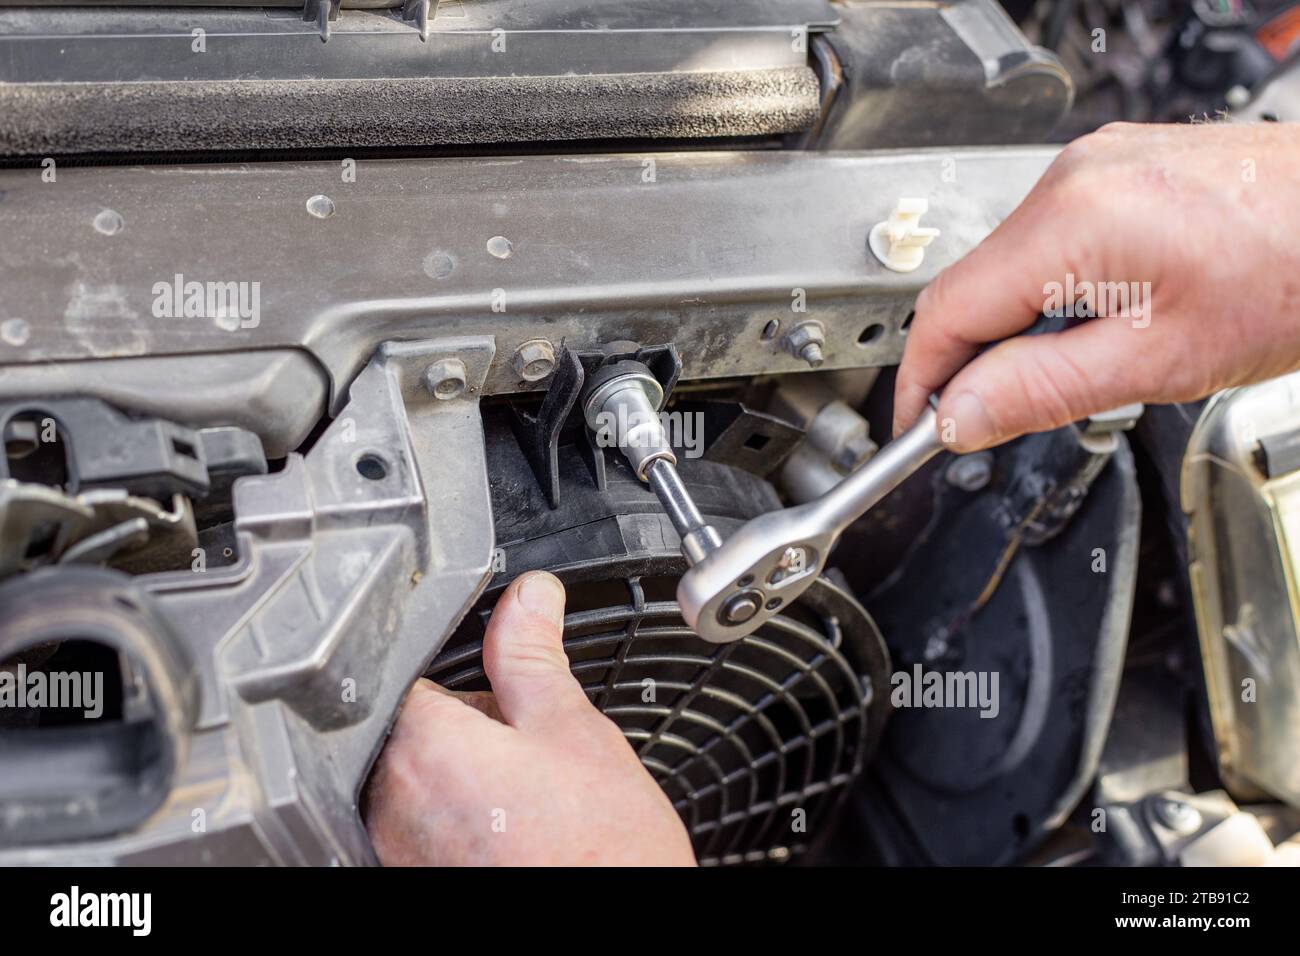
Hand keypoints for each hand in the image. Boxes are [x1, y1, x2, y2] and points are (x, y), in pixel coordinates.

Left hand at [364, 570, 696, 865]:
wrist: (615, 936)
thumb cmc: (599, 851)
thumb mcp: (572, 728)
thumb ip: (532, 654)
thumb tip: (528, 598)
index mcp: (422, 745)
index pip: (419, 675)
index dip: (475, 678)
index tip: (512, 694)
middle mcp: (392, 803)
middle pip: (419, 730)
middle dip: (475, 729)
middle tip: (539, 753)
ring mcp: (400, 850)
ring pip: (427, 783)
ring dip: (472, 778)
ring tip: (535, 800)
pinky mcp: (417, 878)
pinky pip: (432, 831)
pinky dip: (469, 824)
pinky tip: (520, 835)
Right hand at [894, 121, 1299, 451]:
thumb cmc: (1294, 275)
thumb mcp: (1157, 362)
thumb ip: (1040, 390)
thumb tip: (959, 417)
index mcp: (1070, 222)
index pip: (946, 311)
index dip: (923, 381)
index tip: (920, 427)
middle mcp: (1072, 178)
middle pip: (974, 286)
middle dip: (972, 359)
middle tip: (990, 420)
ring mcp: (1096, 166)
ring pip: (1010, 265)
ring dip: (1015, 327)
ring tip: (1073, 368)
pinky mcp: (1120, 170)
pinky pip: (1050, 240)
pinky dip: (1051, 292)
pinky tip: (1098, 321)